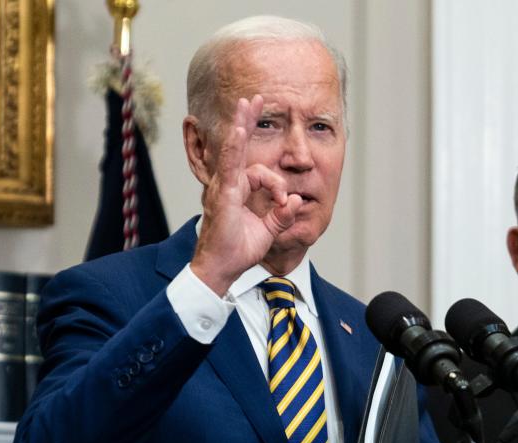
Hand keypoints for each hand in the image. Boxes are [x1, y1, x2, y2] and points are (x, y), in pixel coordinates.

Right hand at [189, 95, 302, 294]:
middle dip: (247, 121)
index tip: (284, 202)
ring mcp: (223, 187)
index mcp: (238, 191)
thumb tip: (295, 201)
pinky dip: (233, 146)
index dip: (277, 184)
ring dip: (241, 125)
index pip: (261, 173)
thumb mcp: (268, 230)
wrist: (222, 268)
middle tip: (254, 98)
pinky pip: (229, 165)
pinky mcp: (223, 193)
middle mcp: (228, 184)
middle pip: (239, 146)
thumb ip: (282, 215)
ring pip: (234, 150)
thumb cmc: (238, 250)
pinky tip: (238, 129)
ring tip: (247, 102)